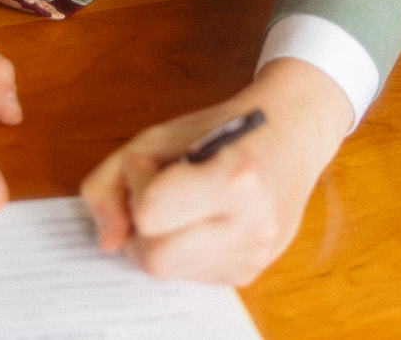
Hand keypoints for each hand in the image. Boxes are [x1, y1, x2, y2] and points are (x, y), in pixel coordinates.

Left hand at [80, 58, 351, 285]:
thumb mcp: (162, 134)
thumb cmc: (227, 126)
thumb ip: (112, 179)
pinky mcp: (250, 271)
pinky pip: (188, 275)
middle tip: (158, 191)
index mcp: (236, 178)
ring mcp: (253, 254)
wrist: (293, 134)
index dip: (138, 185)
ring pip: (168, 271)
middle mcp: (252, 224)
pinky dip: (181, 248)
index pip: (150, 213)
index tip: (152, 163)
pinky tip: (200, 217)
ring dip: (159, 239)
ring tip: (182, 202)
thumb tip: (107, 240)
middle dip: (141, 226)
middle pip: (155, 257)